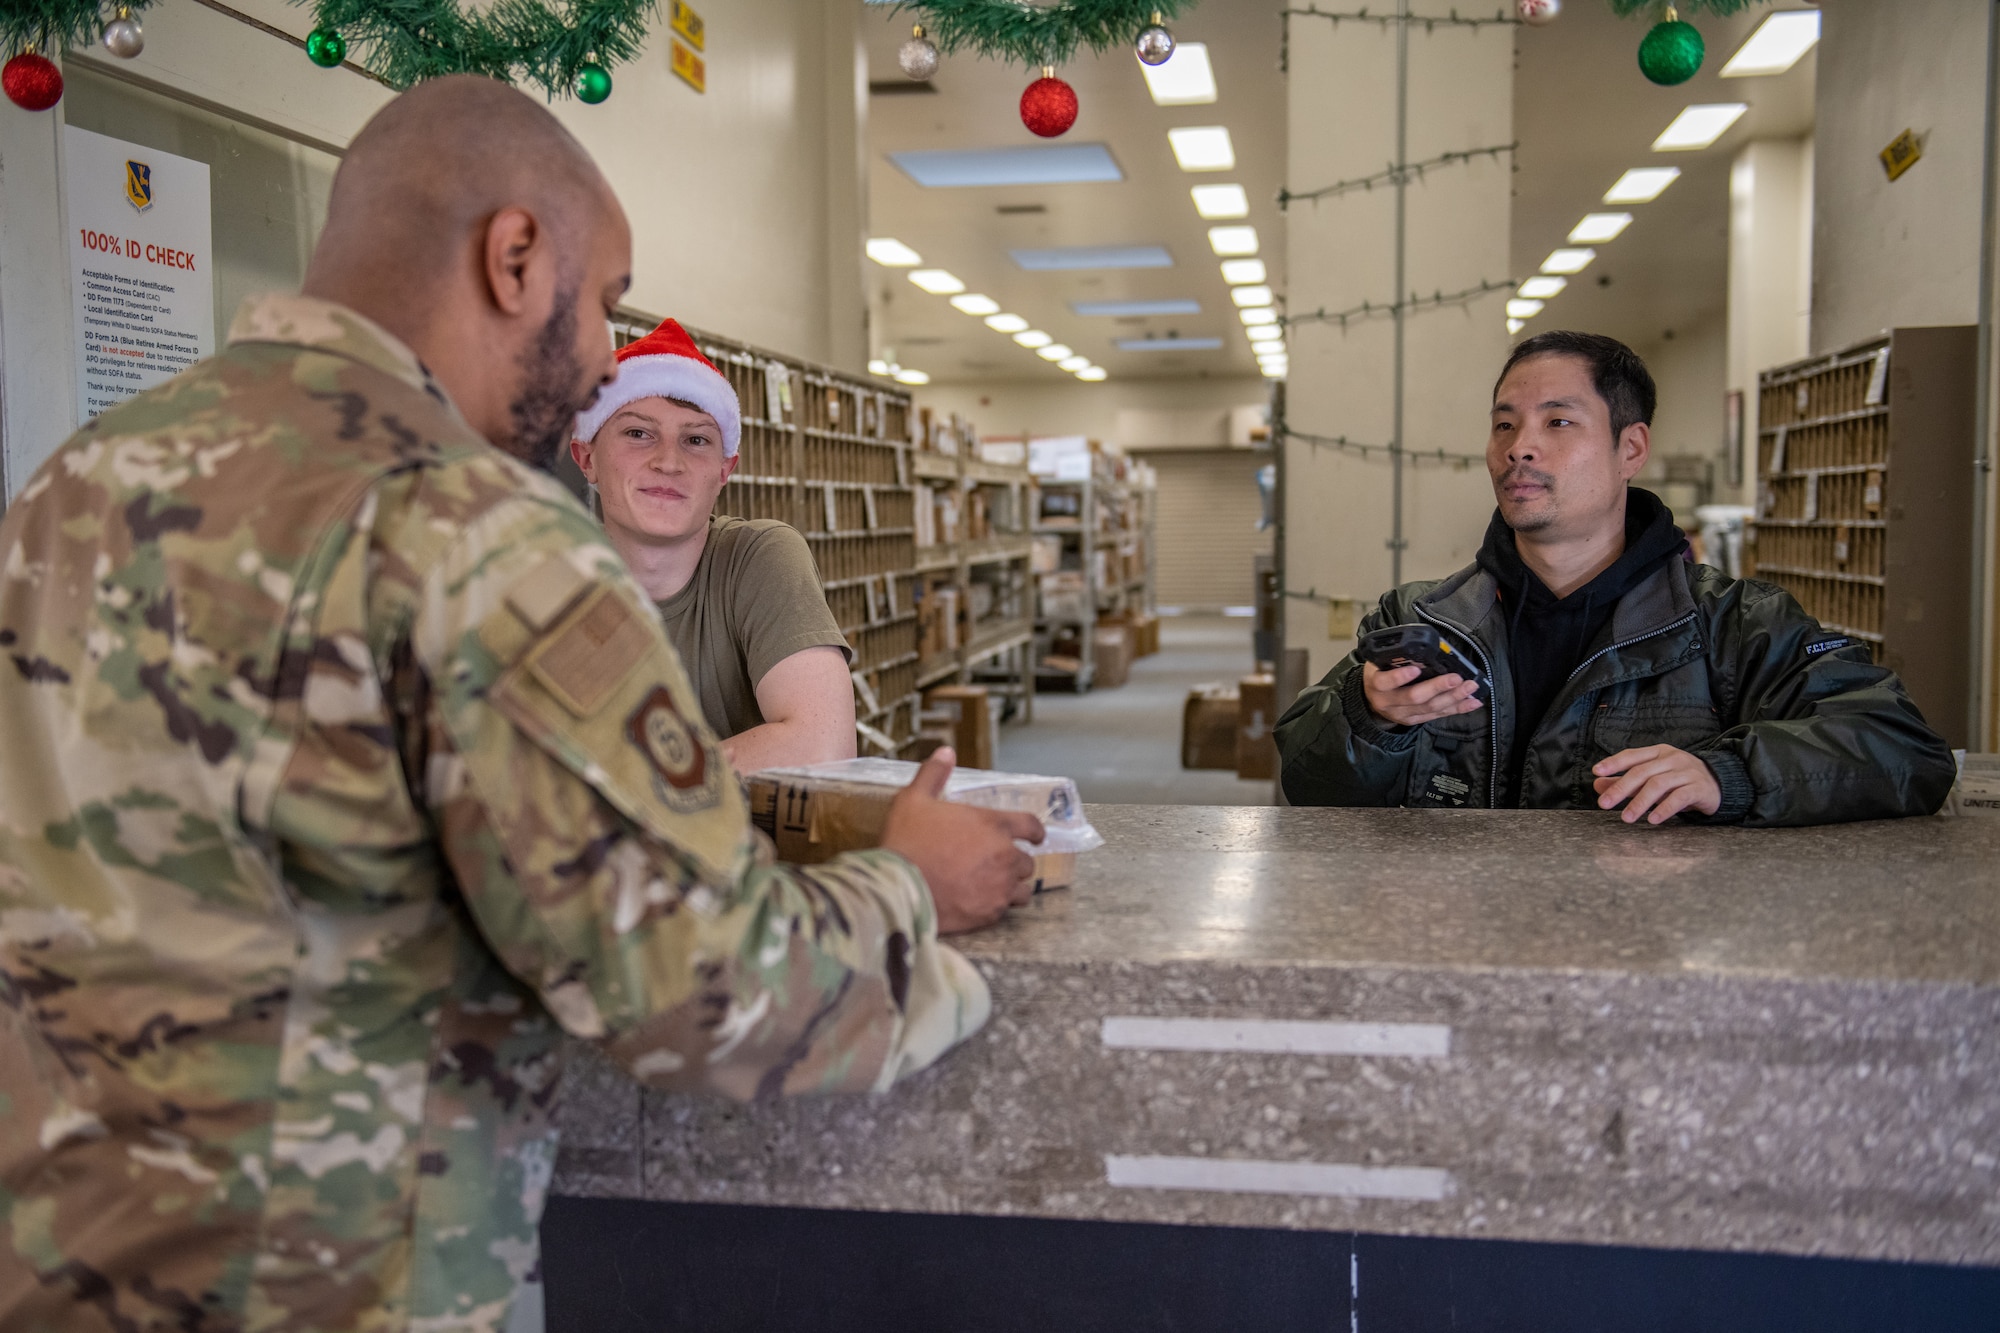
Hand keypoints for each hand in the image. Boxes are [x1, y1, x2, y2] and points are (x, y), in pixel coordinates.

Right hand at [881, 747, 1044, 933]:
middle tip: (996, 865)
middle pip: (1027, 862)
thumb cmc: (907, 840)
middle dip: (1014, 863)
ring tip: (994, 888)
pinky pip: (1004, 911)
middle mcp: (1005, 855)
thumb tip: (945, 752)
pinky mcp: (990, 913)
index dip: (1035, 832)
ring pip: (1021, 890)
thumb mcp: (914, 799)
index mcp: (993, 824)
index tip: (1036, 838)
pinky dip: (995, 907)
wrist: (899, 888)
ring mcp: (1000, 886)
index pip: (1031, 826)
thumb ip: (934, 774)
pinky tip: (978, 903)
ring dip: (1011, 887)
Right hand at [1361, 661, 1482, 726]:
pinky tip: (1473, 702)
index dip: (1400, 677)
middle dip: (1437, 687)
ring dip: (1453, 698)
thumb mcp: (1379, 662)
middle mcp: (1388, 702)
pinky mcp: (1414, 721)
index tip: (1416, 669)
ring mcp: (1402, 714)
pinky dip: (1457, 708)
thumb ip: (1396, 657)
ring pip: (1429, 708)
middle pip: (1414, 697)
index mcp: (1376, 684)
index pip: (1385, 682)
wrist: (1371, 700)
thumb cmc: (1380, 673)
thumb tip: (1426, 648)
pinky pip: (1438, 715)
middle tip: (1456, 678)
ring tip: (1470, 687)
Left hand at [1593, 746, 1721, 823]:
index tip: (1596, 772)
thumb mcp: (1652, 778)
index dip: (1614, 763)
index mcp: (1658, 752)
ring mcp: (1687, 772)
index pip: (1632, 755)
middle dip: (1621, 788)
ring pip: (1659, 785)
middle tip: (1604, 804)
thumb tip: (1597, 785)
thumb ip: (1625, 781)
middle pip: (1642, 772)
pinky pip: (1679, 797)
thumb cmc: (1679, 780)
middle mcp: (1672, 759)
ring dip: (1640, 802)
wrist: (1719, 784)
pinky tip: (1653, 820)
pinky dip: (1664, 809)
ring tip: (1626, 818)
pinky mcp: (1699, 788)